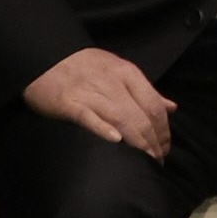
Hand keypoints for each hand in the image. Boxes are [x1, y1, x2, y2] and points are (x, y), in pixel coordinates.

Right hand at [22, 48, 174, 159]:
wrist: (45, 56)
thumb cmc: (85, 66)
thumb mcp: (119, 70)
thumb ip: (144, 90)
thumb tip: (171, 108)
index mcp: (127, 73)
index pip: (153, 104)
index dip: (164, 129)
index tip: (165, 147)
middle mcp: (112, 83)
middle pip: (140, 115)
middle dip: (154, 141)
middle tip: (158, 161)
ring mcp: (90, 93)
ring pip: (121, 117)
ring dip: (137, 142)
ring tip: (145, 160)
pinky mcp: (68, 103)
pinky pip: (88, 116)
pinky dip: (103, 128)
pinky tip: (115, 141)